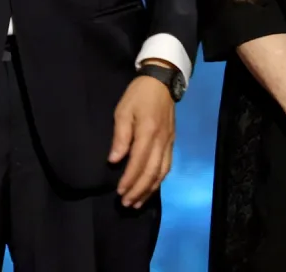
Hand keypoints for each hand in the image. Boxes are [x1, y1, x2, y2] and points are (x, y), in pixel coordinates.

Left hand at [108, 68, 175, 207]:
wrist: (162, 82)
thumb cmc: (138, 95)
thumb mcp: (123, 111)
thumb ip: (120, 136)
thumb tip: (114, 160)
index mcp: (148, 132)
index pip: (139, 163)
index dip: (129, 180)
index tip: (119, 192)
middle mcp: (161, 141)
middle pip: (152, 172)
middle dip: (139, 190)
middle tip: (127, 203)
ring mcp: (169, 143)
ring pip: (162, 173)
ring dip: (150, 189)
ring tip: (138, 202)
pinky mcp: (172, 142)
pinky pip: (167, 166)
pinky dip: (159, 180)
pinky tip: (151, 187)